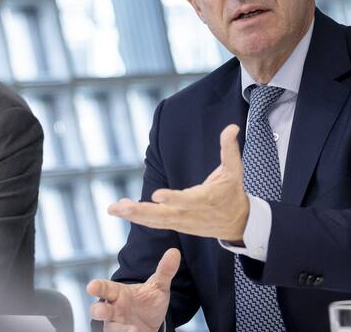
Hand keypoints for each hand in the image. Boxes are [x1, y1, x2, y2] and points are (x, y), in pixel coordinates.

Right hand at [87, 249, 179, 331]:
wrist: (153, 323)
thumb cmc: (148, 302)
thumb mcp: (158, 286)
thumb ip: (164, 270)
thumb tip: (174, 252)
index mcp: (119, 293)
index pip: (105, 288)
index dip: (97, 287)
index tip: (91, 286)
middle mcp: (113, 310)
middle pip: (99, 310)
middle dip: (98, 311)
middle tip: (101, 311)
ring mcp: (116, 326)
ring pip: (110, 329)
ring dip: (120, 330)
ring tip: (134, 330)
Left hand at [107, 124, 248, 241]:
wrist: (237, 222)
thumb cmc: (233, 192)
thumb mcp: (234, 170)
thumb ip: (230, 149)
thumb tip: (232, 127)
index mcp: (207, 199)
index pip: (188, 200)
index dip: (173, 199)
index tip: (157, 196)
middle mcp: (191, 214)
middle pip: (165, 215)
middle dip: (143, 212)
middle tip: (123, 207)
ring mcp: (182, 222)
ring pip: (155, 221)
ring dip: (134, 215)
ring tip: (113, 208)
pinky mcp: (176, 225)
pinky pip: (154, 223)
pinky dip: (137, 217)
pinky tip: (120, 210)